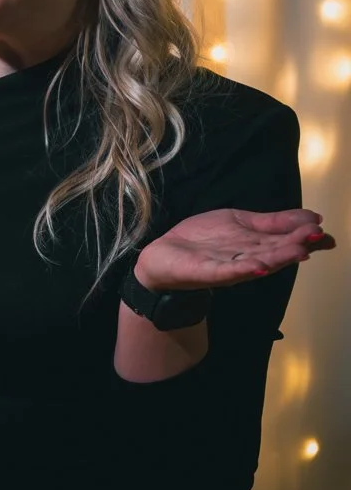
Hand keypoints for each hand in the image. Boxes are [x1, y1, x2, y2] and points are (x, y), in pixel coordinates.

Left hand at [136, 208, 336, 291]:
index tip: (325, 232)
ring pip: (258, 262)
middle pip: (276, 252)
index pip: (284, 241)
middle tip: (318, 238)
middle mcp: (247, 259)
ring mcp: (228, 267)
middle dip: (296, 245)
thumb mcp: (240, 221)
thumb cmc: (202, 239)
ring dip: (279, 258)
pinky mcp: (208, 273)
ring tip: (300, 251)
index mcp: (256, 246)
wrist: (164, 254)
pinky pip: (228, 272)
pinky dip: (244, 269)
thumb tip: (311, 216)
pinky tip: (260, 265)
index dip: (304, 237)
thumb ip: (273, 221)